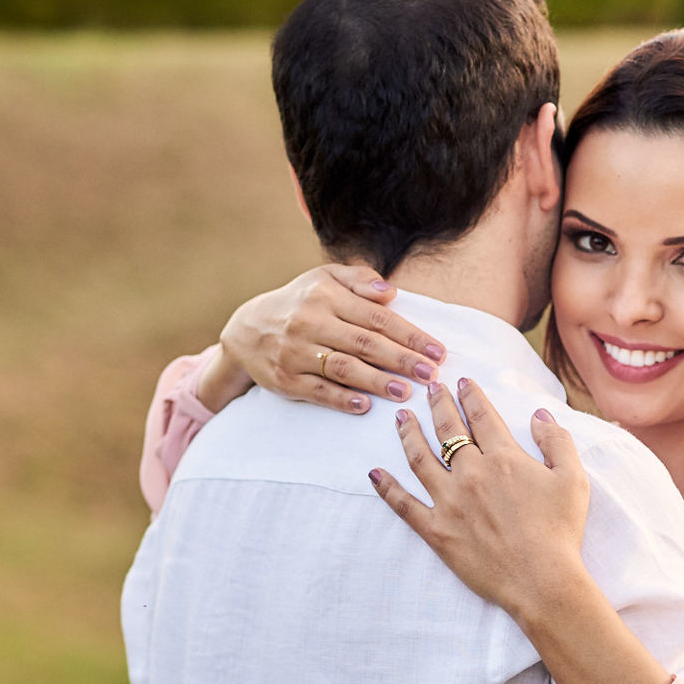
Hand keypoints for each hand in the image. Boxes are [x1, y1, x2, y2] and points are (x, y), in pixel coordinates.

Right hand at [210, 264, 446, 413]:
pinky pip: (317, 390)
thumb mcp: (325, 278)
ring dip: (377, 381)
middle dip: (402, 360)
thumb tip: (391, 292)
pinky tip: (365, 406)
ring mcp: (296, 352)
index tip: (437, 351)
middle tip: (431, 374)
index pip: (376, 317)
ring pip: (343, 368)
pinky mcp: (286, 379)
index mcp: (326, 295)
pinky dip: (341, 399)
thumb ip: (360, 279)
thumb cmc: (300, 301)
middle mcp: (310, 322)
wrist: (247, 330)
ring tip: (405, 391)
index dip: (409, 335)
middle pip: (364, 343)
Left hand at [369, 377, 589, 616]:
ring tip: (401, 417)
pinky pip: (403, 505)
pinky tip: (374, 472)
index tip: (463, 381)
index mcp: (504, 458)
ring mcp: (449, 502)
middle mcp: (471, 473)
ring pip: (420, 458)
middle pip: (448, 430)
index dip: (471, 395)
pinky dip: (386, 487)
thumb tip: (539, 415)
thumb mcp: (573, 479)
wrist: (542, 581)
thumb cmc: (561, 532)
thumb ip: (557, 441)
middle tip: (429, 387)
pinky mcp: (436, 530)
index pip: (482, 416)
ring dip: (409, 434)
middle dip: (438, 404)